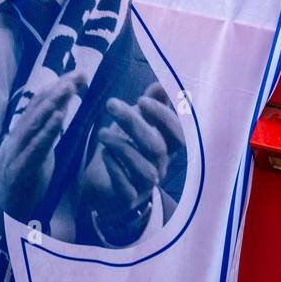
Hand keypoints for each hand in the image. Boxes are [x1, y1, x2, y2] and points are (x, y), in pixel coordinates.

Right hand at [0, 72, 85, 225]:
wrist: (9, 213)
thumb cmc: (27, 180)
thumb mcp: (41, 151)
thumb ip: (48, 131)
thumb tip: (60, 109)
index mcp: (24, 131)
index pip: (41, 102)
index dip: (59, 86)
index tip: (79, 74)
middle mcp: (19, 136)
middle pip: (38, 107)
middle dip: (59, 89)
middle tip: (78, 75)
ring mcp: (18, 151)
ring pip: (35, 122)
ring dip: (52, 104)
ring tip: (68, 89)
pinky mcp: (21, 168)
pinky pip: (35, 147)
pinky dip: (46, 131)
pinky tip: (58, 118)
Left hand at [82, 84, 184, 238]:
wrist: (107, 185)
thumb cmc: (128, 147)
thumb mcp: (140, 122)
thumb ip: (151, 104)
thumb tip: (161, 83)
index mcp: (166, 145)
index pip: (178, 134)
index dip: (164, 117)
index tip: (142, 100)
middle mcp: (160, 165)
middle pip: (156, 147)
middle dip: (133, 122)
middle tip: (110, 103)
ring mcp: (146, 184)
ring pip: (143, 169)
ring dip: (121, 146)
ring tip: (102, 132)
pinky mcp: (128, 197)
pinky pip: (126, 186)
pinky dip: (115, 168)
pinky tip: (104, 154)